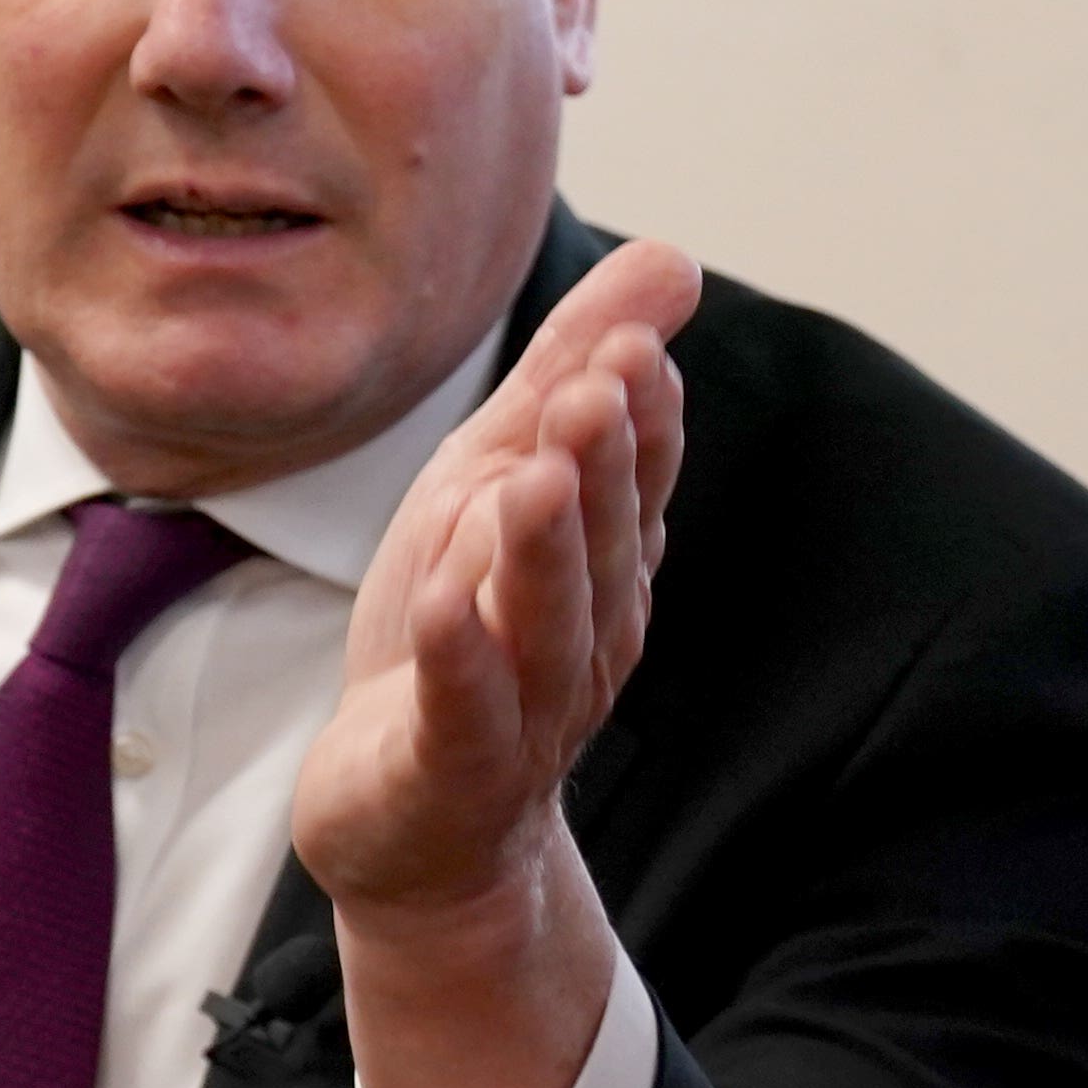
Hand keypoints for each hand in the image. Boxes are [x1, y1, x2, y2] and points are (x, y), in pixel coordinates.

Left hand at [295, 237, 698, 922]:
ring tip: (532, 475)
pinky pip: (461, 708)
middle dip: (605, 467)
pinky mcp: (451, 768)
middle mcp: (584, 638)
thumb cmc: (460, 640)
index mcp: (605, 567)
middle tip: (603, 384)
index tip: (635, 347)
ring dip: (544, 550)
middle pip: (602, 546)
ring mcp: (524, 710)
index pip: (635, 483)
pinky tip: (439, 601)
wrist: (413, 830)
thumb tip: (674, 258)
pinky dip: (456, 656)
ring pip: (543, 623)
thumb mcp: (501, 484)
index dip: (639, 423)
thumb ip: (575, 373)